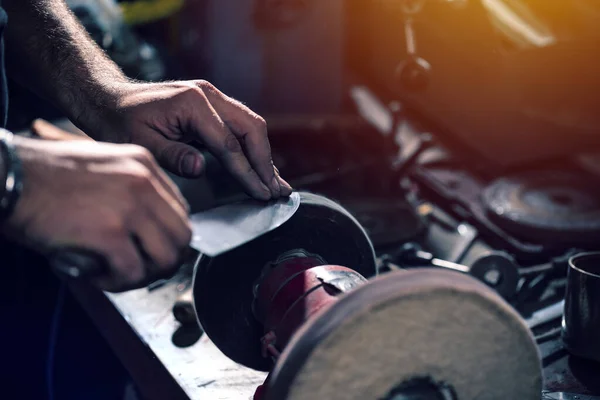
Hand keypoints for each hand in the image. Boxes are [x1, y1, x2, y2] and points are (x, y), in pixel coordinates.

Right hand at [4, 135, 191, 291]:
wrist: (6, 176)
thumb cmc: (42, 175)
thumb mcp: (100, 167)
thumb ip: (129, 190)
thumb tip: (147, 228)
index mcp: (143, 164)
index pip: (180, 210)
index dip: (168, 237)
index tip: (152, 249)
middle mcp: (143, 182)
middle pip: (182, 236)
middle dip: (164, 260)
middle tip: (140, 270)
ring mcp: (129, 207)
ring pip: (165, 258)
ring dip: (144, 275)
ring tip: (118, 275)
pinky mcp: (109, 233)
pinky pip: (132, 272)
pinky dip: (117, 283)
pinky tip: (97, 276)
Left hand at [83, 80, 291, 200]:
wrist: (108, 98)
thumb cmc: (119, 121)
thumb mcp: (139, 142)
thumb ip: (172, 155)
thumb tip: (201, 169)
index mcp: (192, 103)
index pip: (229, 144)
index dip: (247, 172)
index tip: (261, 194)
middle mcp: (208, 95)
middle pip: (251, 128)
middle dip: (266, 162)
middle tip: (277, 191)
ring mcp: (212, 98)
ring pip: (250, 126)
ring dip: (264, 156)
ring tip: (276, 184)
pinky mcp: (212, 106)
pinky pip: (240, 127)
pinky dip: (252, 149)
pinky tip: (260, 168)